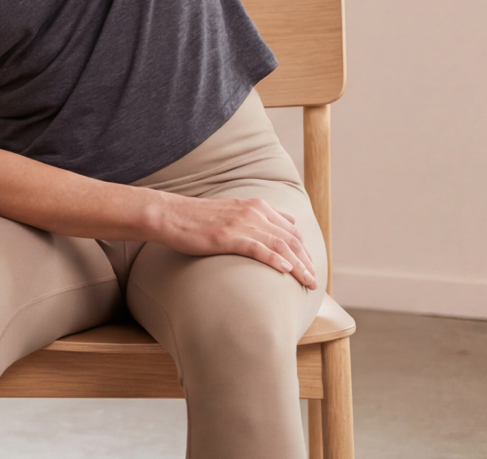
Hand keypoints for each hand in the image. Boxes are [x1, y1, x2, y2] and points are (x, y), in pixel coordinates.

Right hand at [152, 194, 318, 288]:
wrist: (172, 215)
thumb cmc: (200, 218)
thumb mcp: (234, 211)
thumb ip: (258, 217)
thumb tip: (282, 225)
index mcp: (257, 206)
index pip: (290, 229)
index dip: (304, 250)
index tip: (310, 267)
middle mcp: (254, 212)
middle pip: (290, 238)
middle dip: (306, 261)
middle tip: (315, 280)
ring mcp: (241, 223)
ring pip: (280, 245)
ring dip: (298, 265)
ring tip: (308, 281)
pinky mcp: (229, 236)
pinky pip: (259, 249)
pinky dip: (276, 260)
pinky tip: (286, 271)